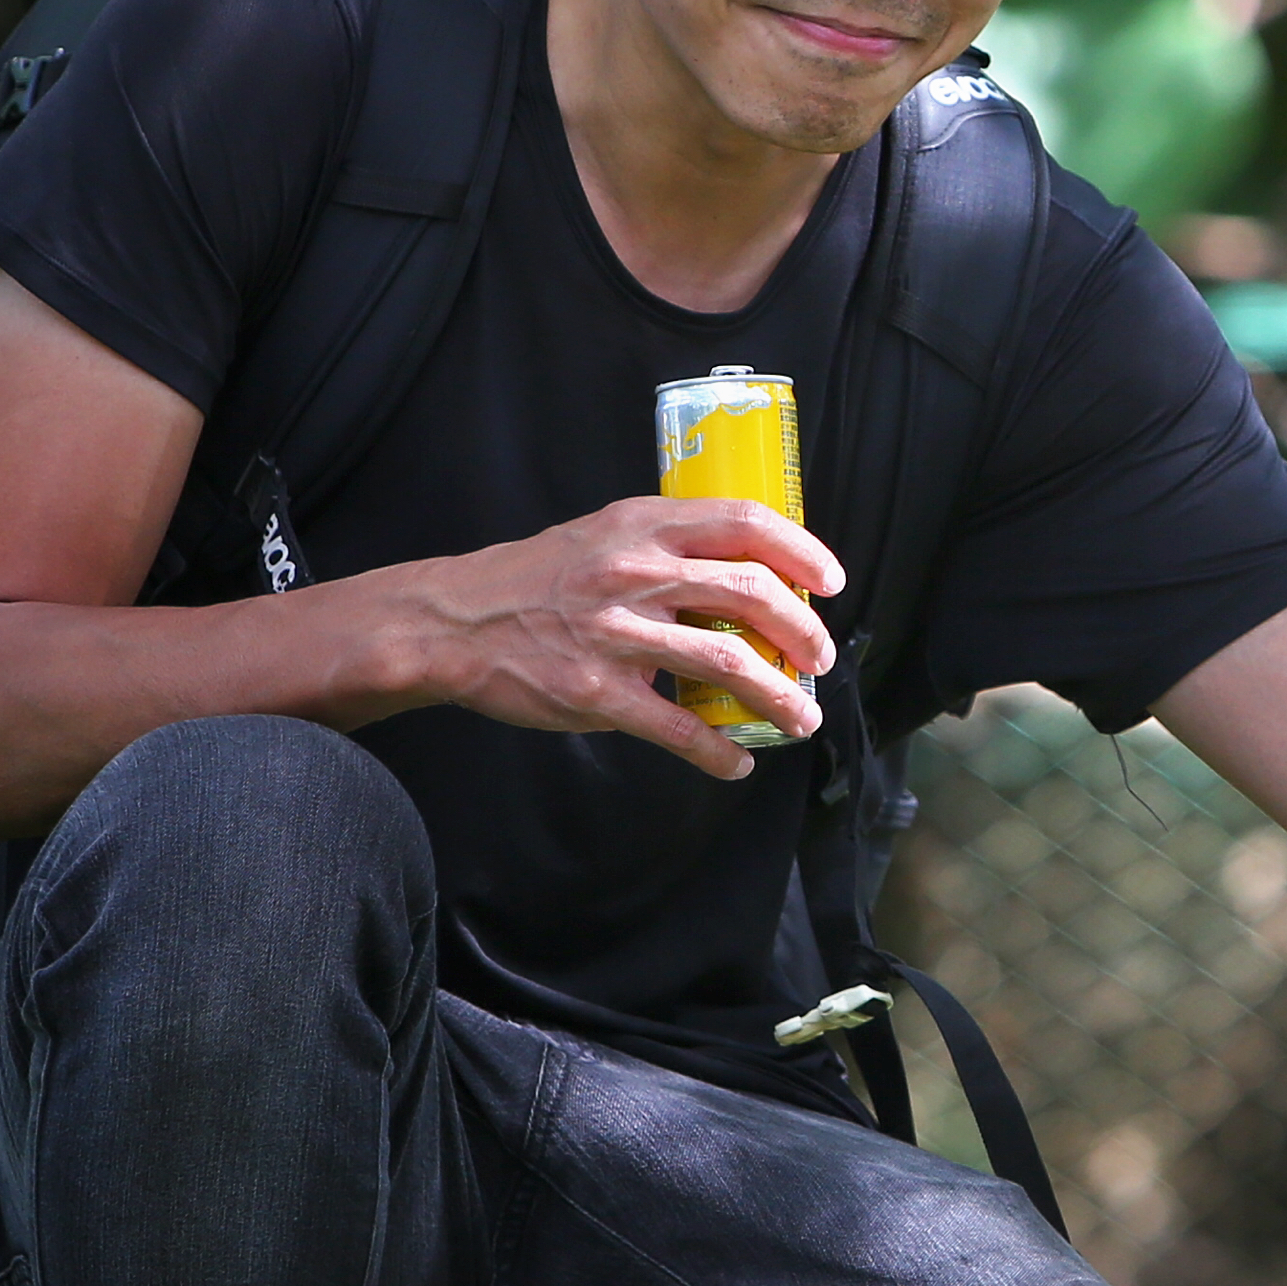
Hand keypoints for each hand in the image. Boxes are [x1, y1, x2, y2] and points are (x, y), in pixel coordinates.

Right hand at [391, 494, 846, 776]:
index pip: (743, 522)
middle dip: (802, 631)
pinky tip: (736, 763)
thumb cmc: (537, 579)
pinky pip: (676, 728)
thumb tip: (745, 572)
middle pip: (749, 593)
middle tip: (820, 657)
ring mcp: (616, 633)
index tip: (830, 581)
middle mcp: (634, 572)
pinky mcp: (597, 692)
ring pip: (727, 662)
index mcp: (642, 525)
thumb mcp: (603, 534)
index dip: (800, 550)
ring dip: (780, 696)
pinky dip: (717, 751)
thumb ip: (666, 544)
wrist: (456, 621)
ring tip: (803, 716)